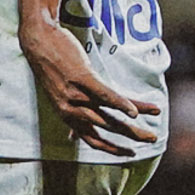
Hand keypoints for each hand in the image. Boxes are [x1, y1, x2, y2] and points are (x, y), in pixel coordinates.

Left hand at [19, 19, 159, 155]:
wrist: (37, 41)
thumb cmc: (50, 67)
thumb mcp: (57, 98)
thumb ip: (69, 117)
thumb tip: (72, 137)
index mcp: (68, 116)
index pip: (93, 140)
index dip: (113, 150)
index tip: (130, 153)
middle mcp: (72, 110)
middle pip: (107, 129)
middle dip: (131, 135)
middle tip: (152, 138)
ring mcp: (76, 95)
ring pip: (110, 113)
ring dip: (134, 118)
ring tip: (156, 114)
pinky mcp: (81, 78)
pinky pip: (105, 95)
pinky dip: (122, 104)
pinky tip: (136, 111)